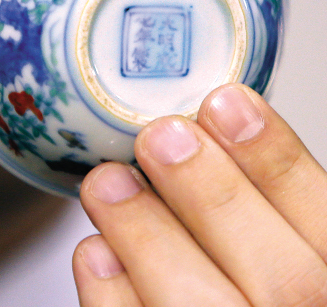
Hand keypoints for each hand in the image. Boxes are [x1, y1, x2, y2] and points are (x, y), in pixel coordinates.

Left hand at [74, 83, 326, 306]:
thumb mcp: (294, 250)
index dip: (278, 161)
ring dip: (149, 238)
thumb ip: (268, 213)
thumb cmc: (262, 289)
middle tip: (159, 135)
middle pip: (282, 282)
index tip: (225, 101)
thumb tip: (205, 131)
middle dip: (212, 194)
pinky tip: (95, 252)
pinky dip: (115, 300)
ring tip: (107, 182)